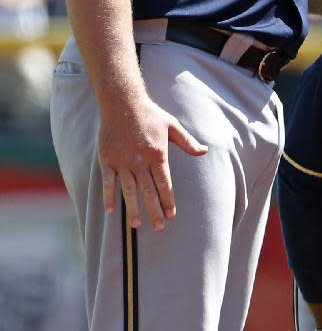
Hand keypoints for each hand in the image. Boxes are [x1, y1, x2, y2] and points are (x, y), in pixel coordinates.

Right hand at [98, 96, 206, 230]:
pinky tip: (111, 211)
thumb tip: (204, 151)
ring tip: (137, 224)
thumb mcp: (173, 126)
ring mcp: (122, 162)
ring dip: (133, 208)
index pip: (165, 184)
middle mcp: (140, 161)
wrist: (122, 102)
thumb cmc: (149, 114)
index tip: (171, 215)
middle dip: (154, 211)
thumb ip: (188, 142)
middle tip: (159, 227)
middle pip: (149, 191)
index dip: (168, 201)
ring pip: (129, 191)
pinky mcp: (107, 160)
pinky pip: (108, 182)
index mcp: (158, 155)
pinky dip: (109, 197)